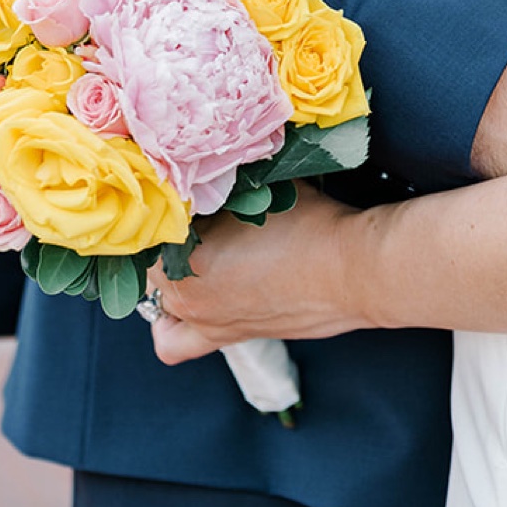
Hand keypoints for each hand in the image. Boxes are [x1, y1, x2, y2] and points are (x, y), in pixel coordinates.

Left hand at [149, 193, 371, 366]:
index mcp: (186, 255)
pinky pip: (177, 341)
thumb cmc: (311, 226)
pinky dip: (177, 324)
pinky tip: (198, 297)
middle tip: (193, 211)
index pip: (152, 224)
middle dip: (168, 235)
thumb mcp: (262, 186)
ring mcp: (206, 323)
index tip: (180, 185)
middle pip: (152, 261)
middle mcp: (186, 295)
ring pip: (158, 301)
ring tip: (188, 256)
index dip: (165, 201)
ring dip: (166, 279)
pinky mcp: (229, 338)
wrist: (353, 271)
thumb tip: (205, 165)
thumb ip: (225, 181)